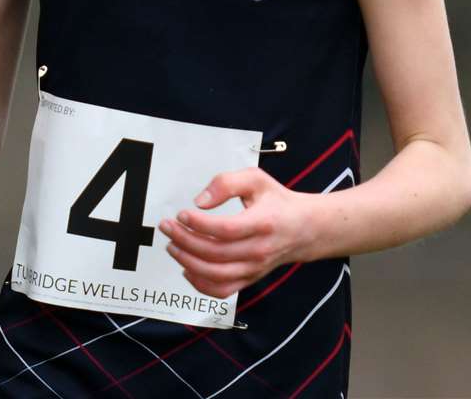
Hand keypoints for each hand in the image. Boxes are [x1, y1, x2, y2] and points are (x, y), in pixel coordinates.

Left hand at [159, 168, 316, 298]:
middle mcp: (259, 250)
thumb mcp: (256, 179)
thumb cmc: (277, 201)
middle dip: (185, 240)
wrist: (303, 228)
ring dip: (188, 262)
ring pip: (215, 275)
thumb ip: (227, 183)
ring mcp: (254, 268)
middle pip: (215, 253)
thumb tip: (200, 201)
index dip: (199, 223)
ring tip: (172, 246)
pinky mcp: (250, 279)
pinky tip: (187, 267)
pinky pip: (222, 290)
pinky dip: (200, 284)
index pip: (226, 229)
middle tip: (167, 227)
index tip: (182, 214)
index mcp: (263, 222)